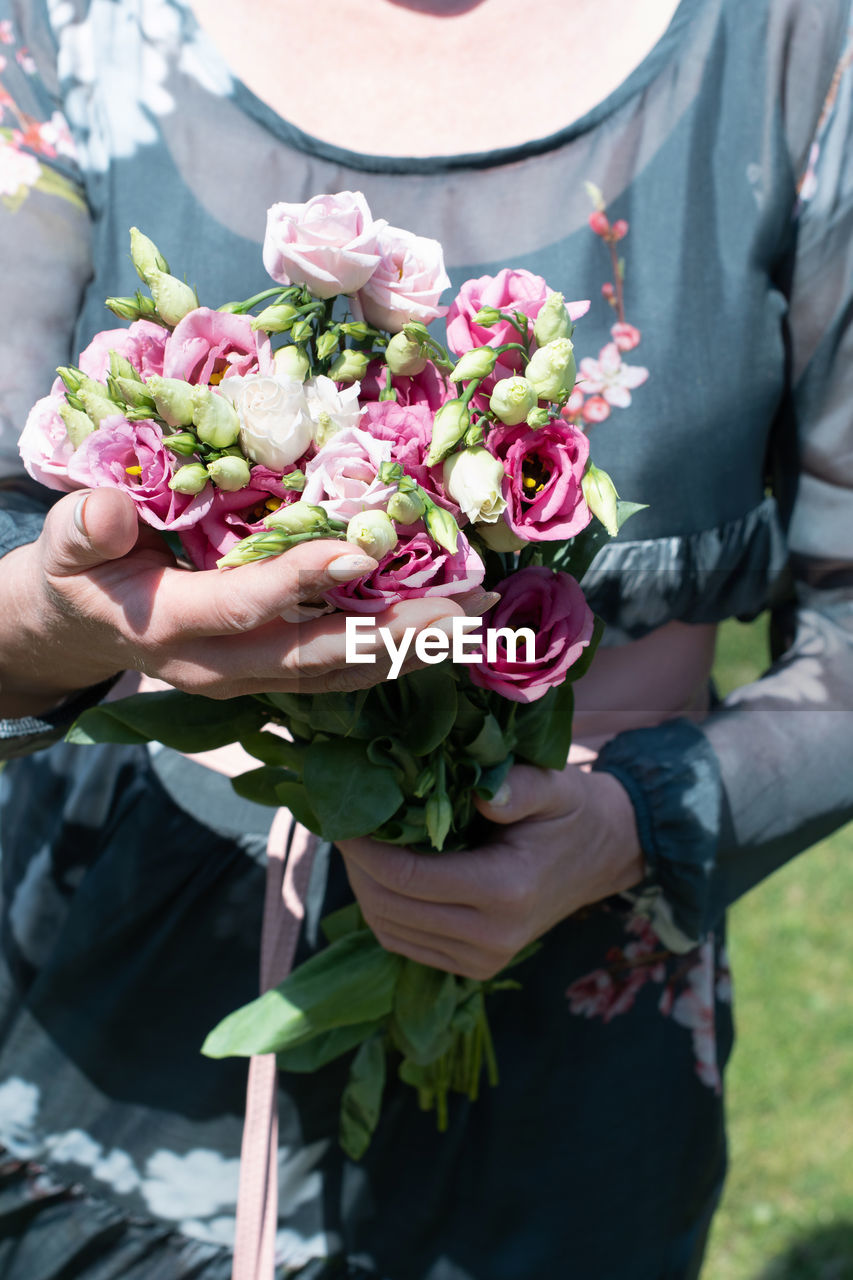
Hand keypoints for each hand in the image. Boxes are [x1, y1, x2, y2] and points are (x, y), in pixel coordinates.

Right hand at [0, 487, 469, 716]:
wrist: (85, 629)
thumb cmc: (81, 576)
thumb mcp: (66, 549)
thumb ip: (84, 530)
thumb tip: (111, 510)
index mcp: (172, 628)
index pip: (242, 607)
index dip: (296, 582)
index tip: (357, 551)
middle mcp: (220, 667)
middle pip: (316, 658)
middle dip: (394, 636)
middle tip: (464, 609)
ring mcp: (250, 678)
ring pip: (338, 674)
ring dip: (409, 650)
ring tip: (473, 620)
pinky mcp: (271, 674)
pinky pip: (338, 673)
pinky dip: (391, 654)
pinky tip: (438, 632)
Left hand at [338, 762, 644, 979]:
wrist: (601, 855)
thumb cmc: (570, 812)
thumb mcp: (552, 786)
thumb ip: (518, 788)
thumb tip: (483, 795)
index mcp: (505, 891)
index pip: (408, 878)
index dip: (364, 850)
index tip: (343, 818)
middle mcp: (492, 936)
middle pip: (391, 907)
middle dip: (357, 868)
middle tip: (344, 826)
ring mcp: (484, 959)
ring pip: (391, 930)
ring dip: (365, 889)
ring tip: (359, 847)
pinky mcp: (477, 967)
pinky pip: (406, 944)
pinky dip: (384, 911)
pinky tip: (383, 874)